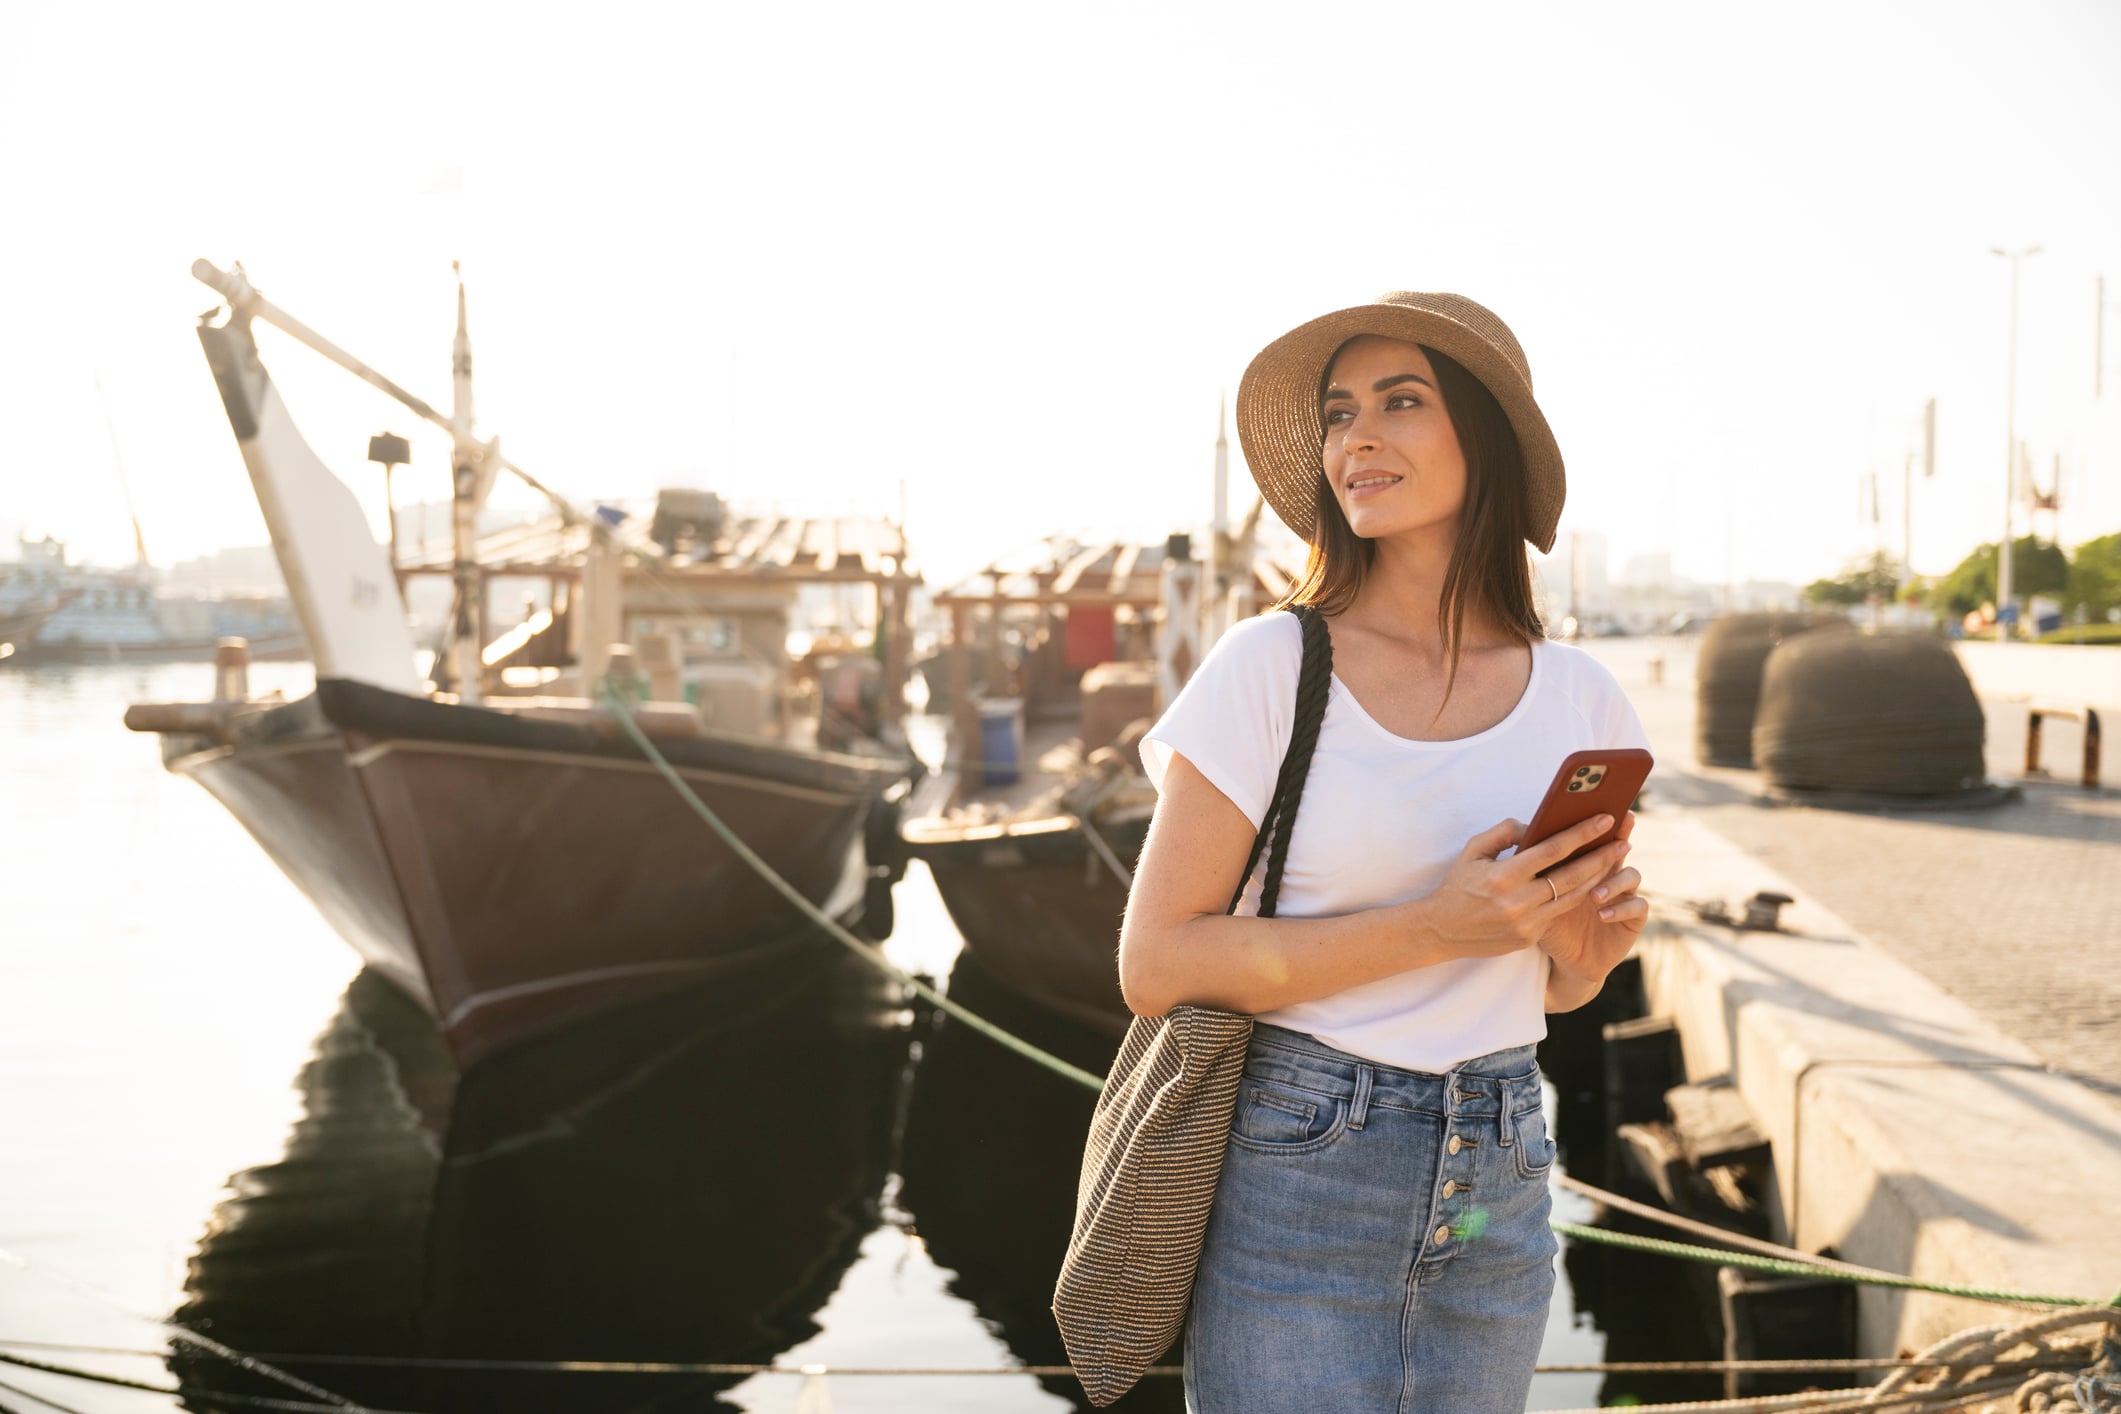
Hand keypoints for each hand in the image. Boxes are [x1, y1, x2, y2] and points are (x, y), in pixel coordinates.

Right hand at [1420, 813, 1631, 960]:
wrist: (1440, 931)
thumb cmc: (1457, 885)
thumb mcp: (1473, 851)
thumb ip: (1505, 832)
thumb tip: (1536, 825)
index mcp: (1503, 875)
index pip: (1552, 850)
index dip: (1582, 834)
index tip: (1604, 819)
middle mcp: (1517, 901)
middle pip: (1572, 876)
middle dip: (1601, 857)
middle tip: (1623, 841)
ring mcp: (1525, 923)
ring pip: (1572, 897)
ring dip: (1597, 878)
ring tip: (1614, 860)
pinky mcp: (1529, 938)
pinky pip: (1557, 914)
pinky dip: (1575, 897)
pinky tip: (1590, 883)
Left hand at [1539, 811, 1645, 986]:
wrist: (1563, 959)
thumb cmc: (1541, 922)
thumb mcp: (1532, 893)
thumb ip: (1532, 867)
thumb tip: (1526, 836)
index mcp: (1583, 864)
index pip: (1593, 838)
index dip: (1598, 824)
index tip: (1602, 810)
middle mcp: (1607, 875)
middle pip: (1619, 849)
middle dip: (1619, 839)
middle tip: (1617, 835)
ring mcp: (1622, 895)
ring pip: (1632, 876)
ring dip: (1614, 881)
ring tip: (1595, 894)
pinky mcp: (1631, 920)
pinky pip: (1638, 907)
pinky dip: (1622, 908)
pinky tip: (1603, 914)